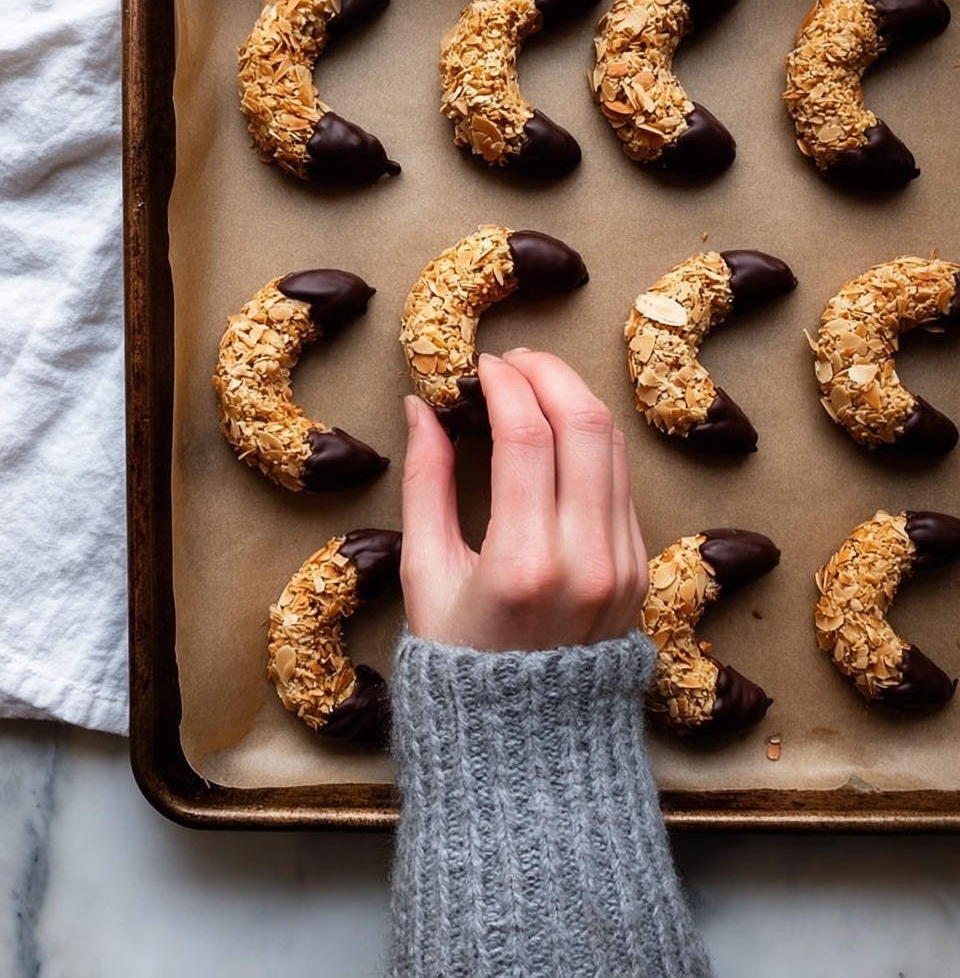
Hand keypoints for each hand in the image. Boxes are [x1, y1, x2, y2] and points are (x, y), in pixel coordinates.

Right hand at [399, 349, 647, 650]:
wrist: (528, 742)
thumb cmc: (459, 662)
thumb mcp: (424, 574)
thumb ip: (425, 483)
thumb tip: (422, 407)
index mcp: (524, 564)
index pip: (527, 435)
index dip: (503, 383)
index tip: (480, 366)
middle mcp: (587, 560)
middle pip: (585, 423)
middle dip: (548, 373)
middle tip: (511, 363)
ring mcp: (624, 565)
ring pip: (614, 444)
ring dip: (574, 398)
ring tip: (533, 386)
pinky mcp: (640, 568)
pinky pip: (621, 480)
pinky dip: (590, 441)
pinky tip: (557, 433)